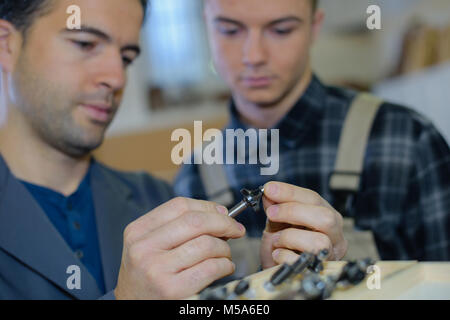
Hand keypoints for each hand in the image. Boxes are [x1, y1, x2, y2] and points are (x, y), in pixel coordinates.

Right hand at [114, 197, 245, 298]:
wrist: (132, 306)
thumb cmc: (147, 274)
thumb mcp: (150, 245)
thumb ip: (177, 226)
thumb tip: (220, 212)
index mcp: (137, 231)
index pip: (180, 206)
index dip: (208, 207)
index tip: (224, 213)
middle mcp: (144, 249)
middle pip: (195, 222)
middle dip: (224, 223)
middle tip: (236, 229)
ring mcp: (157, 270)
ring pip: (206, 245)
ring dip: (225, 248)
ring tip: (224, 255)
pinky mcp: (172, 290)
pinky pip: (211, 268)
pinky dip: (225, 265)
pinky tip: (224, 268)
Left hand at [260, 182, 346, 268]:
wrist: (278, 270)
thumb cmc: (283, 245)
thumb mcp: (277, 222)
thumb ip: (275, 206)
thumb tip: (270, 191)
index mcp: (327, 217)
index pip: (314, 199)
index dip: (291, 192)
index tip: (270, 189)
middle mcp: (335, 236)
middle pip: (326, 218)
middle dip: (294, 211)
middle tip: (271, 213)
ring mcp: (329, 256)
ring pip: (319, 241)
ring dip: (290, 237)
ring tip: (276, 239)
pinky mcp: (317, 272)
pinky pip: (303, 262)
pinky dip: (284, 255)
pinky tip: (278, 254)